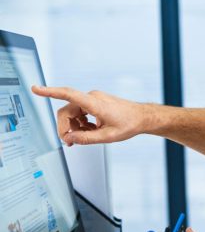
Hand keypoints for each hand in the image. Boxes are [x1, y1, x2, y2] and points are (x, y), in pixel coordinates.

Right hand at [31, 85, 147, 145]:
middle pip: (67, 111)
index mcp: (95, 103)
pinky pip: (80, 112)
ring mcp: (93, 98)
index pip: (68, 94)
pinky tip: (90, 131)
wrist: (142, 117)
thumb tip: (69, 139)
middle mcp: (92, 97)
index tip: (36, 89)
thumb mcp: (108, 137)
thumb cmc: (129, 124)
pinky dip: (81, 123)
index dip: (50, 92)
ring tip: (86, 137)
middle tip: (70, 142)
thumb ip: (86, 139)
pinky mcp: (95, 102)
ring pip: (73, 113)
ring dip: (75, 126)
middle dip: (66, 127)